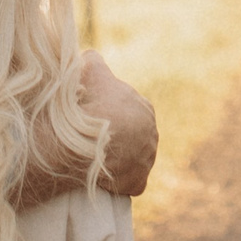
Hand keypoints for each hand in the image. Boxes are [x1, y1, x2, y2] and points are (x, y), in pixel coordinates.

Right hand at [80, 54, 158, 197]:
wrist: (88, 142)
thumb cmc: (90, 103)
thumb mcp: (90, 69)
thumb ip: (93, 61)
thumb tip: (90, 58)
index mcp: (144, 107)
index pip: (127, 110)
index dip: (108, 113)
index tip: (92, 117)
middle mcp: (152, 133)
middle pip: (131, 135)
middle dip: (115, 137)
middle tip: (90, 138)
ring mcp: (147, 159)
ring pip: (132, 159)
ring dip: (118, 160)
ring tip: (95, 159)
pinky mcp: (139, 182)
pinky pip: (130, 182)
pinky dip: (120, 182)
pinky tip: (104, 179)